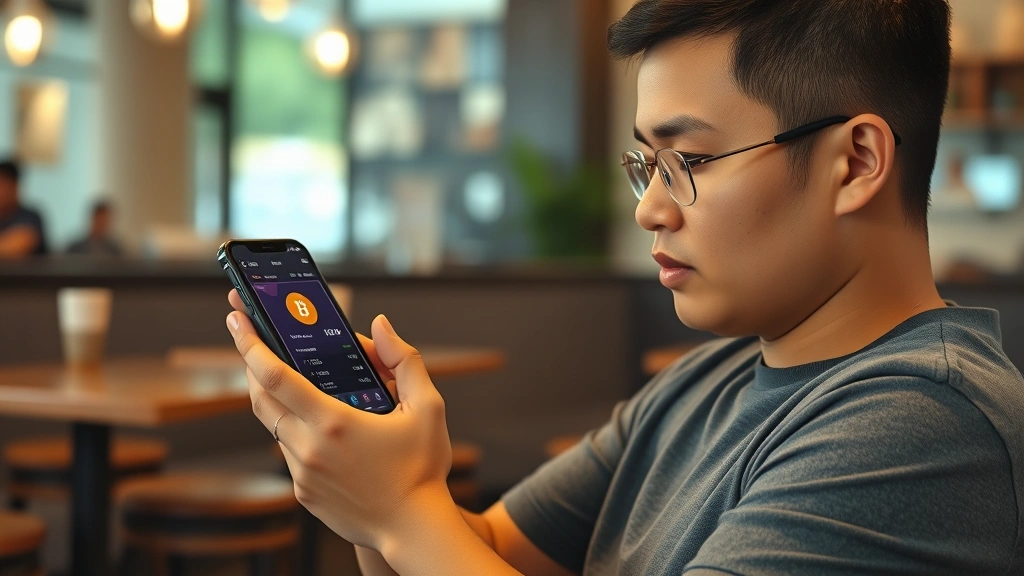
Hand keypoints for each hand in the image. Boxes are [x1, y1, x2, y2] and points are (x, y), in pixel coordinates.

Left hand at [225, 290, 454, 549]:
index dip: (250, 344)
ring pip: (275, 426)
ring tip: (291, 381)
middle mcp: (309, 447)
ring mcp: (302, 473)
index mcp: (334, 421)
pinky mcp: (303, 492)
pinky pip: (290, 453)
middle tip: (255, 342)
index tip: (238, 320)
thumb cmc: (423, 468)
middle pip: (261, 398)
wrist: (413, 528)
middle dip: (252, 366)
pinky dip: (297, 432)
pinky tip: (319, 427)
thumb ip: (404, 360)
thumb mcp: (427, 407)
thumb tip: (381, 325)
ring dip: (276, 400)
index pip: (275, 376)